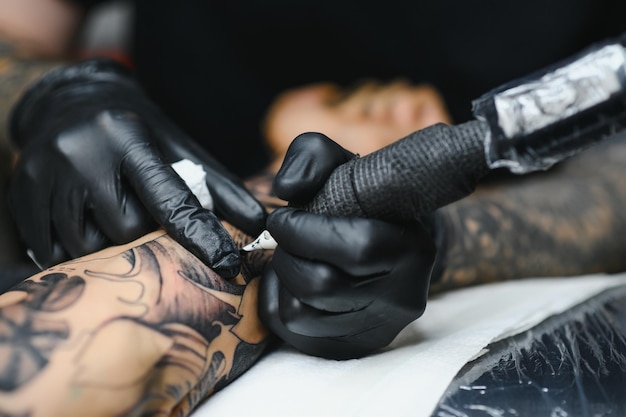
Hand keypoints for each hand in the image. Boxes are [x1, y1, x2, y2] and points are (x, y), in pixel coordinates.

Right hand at [8, 58, 265, 275]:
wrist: (69, 102)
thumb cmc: (136, 131)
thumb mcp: (178, 146)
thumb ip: (218, 185)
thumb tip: (259, 223)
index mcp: (129, 138)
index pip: (171, 199)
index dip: (202, 237)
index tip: (228, 265)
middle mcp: (84, 154)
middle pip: (126, 229)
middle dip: (143, 235)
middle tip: (144, 220)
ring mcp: (46, 173)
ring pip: (87, 244)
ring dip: (109, 245)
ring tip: (112, 218)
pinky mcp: (21, 192)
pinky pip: (51, 248)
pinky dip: (74, 250)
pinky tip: (85, 226)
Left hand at [258, 133, 437, 358]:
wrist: (392, 246)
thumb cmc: (365, 202)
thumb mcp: (346, 165)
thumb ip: (313, 156)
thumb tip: (285, 187)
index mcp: (413, 249)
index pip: (357, 248)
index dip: (305, 231)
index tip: (283, 216)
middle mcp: (402, 298)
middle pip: (321, 285)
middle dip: (288, 254)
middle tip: (286, 236)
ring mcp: (378, 328)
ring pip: (301, 312)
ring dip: (282, 277)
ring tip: (292, 255)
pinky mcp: (353, 346)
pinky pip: (293, 332)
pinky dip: (278, 301)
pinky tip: (291, 279)